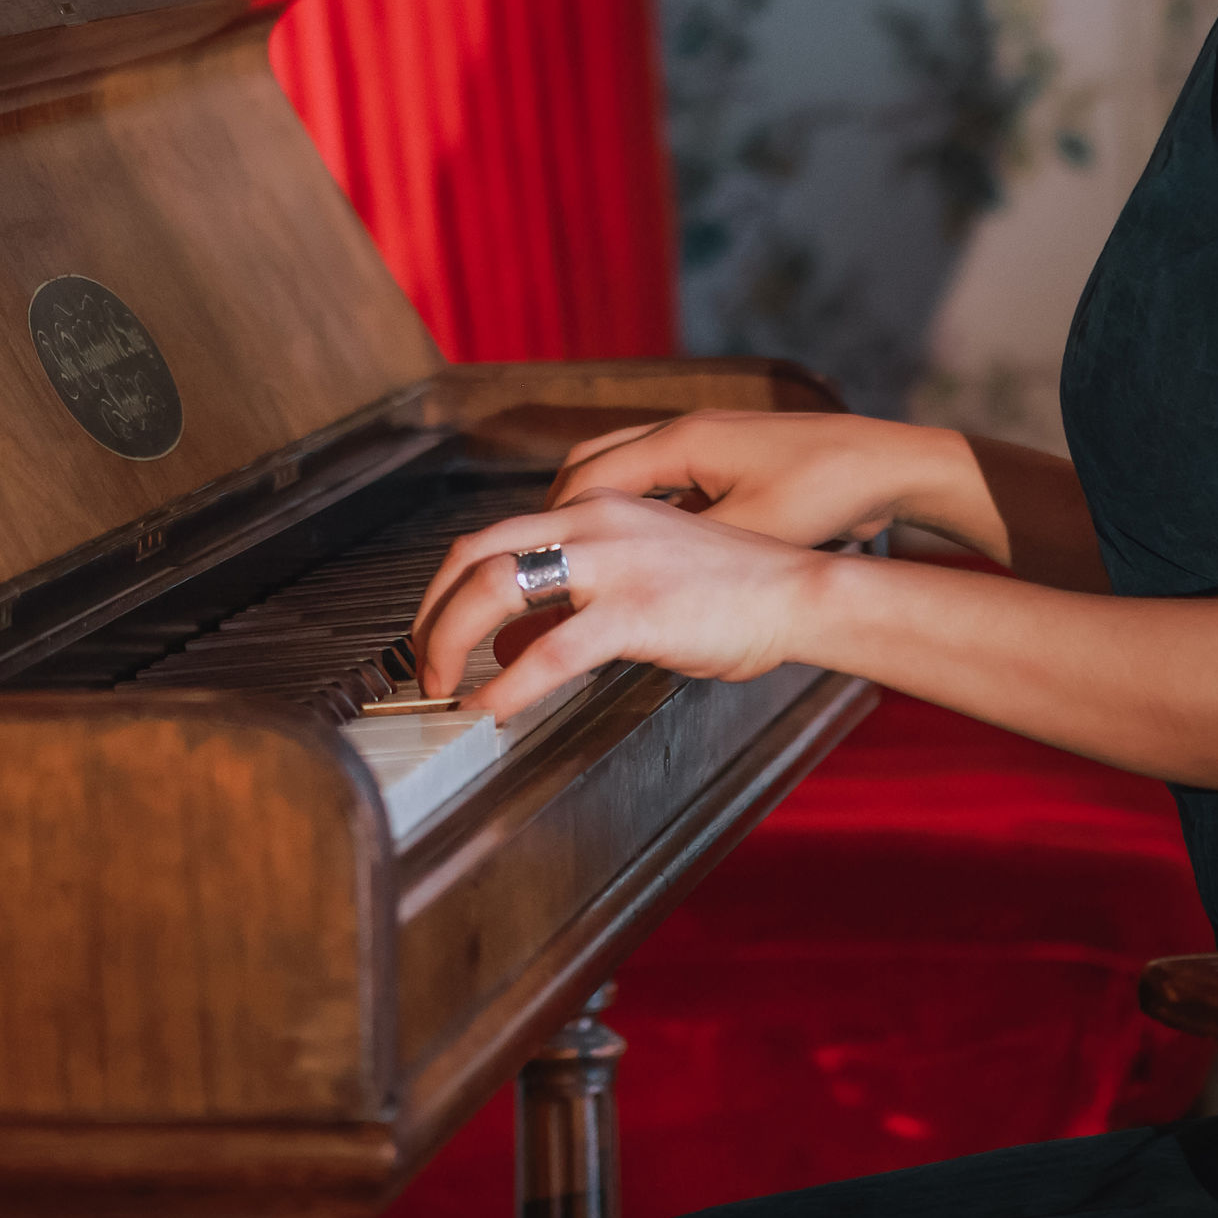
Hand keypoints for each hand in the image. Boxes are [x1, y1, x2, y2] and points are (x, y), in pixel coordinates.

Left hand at [412, 490, 839, 722]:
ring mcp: (611, 562)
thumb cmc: (728, 586)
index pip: (489, 535)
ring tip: (446, 689)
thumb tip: (517, 637)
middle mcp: (591, 520)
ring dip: (451, 642)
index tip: (432, 628)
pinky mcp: (635, 610)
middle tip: (423, 665)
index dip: (445, 586)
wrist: (794, 591)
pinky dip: (507, 685)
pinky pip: (551, 651)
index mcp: (591, 508)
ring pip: (495, 587)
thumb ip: (578, 592)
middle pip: (474, 554)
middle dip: (432, 614)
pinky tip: (493, 710)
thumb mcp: (641, 567)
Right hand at [543, 406, 922, 549]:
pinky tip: (641, 552)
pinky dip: (635, 510)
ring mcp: (705, 442)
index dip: (557, 520)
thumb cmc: (824, 491)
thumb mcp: (751, 530)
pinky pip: (657, 478)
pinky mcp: (725, 460)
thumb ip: (686, 551)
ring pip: (623, 468)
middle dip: (561, 509)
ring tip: (578, 559)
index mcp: (682, 442)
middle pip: (593, 461)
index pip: (590, 474)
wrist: (885, 465)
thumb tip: (630, 582)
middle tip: (542, 559)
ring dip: (596, 509)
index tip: (533, 562)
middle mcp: (684, 432)